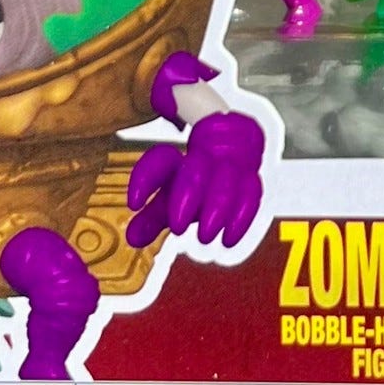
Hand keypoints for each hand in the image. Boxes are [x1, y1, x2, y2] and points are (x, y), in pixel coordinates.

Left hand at [127, 112, 263, 249]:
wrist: (235, 146)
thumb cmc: (197, 179)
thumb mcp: (171, 196)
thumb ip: (152, 217)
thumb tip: (131, 239)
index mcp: (179, 158)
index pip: (161, 161)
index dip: (145, 179)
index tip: (133, 203)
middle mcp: (205, 156)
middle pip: (197, 168)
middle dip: (187, 194)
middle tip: (176, 227)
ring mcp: (230, 163)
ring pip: (226, 179)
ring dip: (215, 208)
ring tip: (205, 236)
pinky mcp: (251, 175)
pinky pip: (252, 191)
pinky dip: (241, 216)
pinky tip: (229, 238)